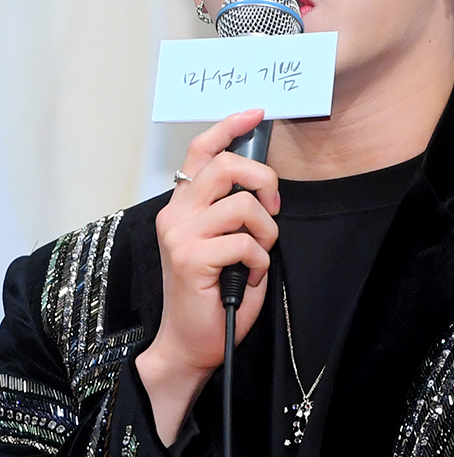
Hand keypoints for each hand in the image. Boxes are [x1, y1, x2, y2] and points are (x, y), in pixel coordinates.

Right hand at [136, 109, 278, 444]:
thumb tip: (262, 180)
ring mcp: (180, 235)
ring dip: (266, 230)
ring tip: (260, 253)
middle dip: (263, 179)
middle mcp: (175, 213)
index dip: (229, 127)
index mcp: (182, 205)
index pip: (201, 150)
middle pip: (225, 165)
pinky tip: (250, 277)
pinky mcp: (191, 258)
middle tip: (275, 206)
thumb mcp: (226, 241)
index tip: (255, 113)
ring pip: (241, 205)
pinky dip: (259, 260)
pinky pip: (244, 242)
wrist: (191, 344)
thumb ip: (233, 209)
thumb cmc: (214, 294)